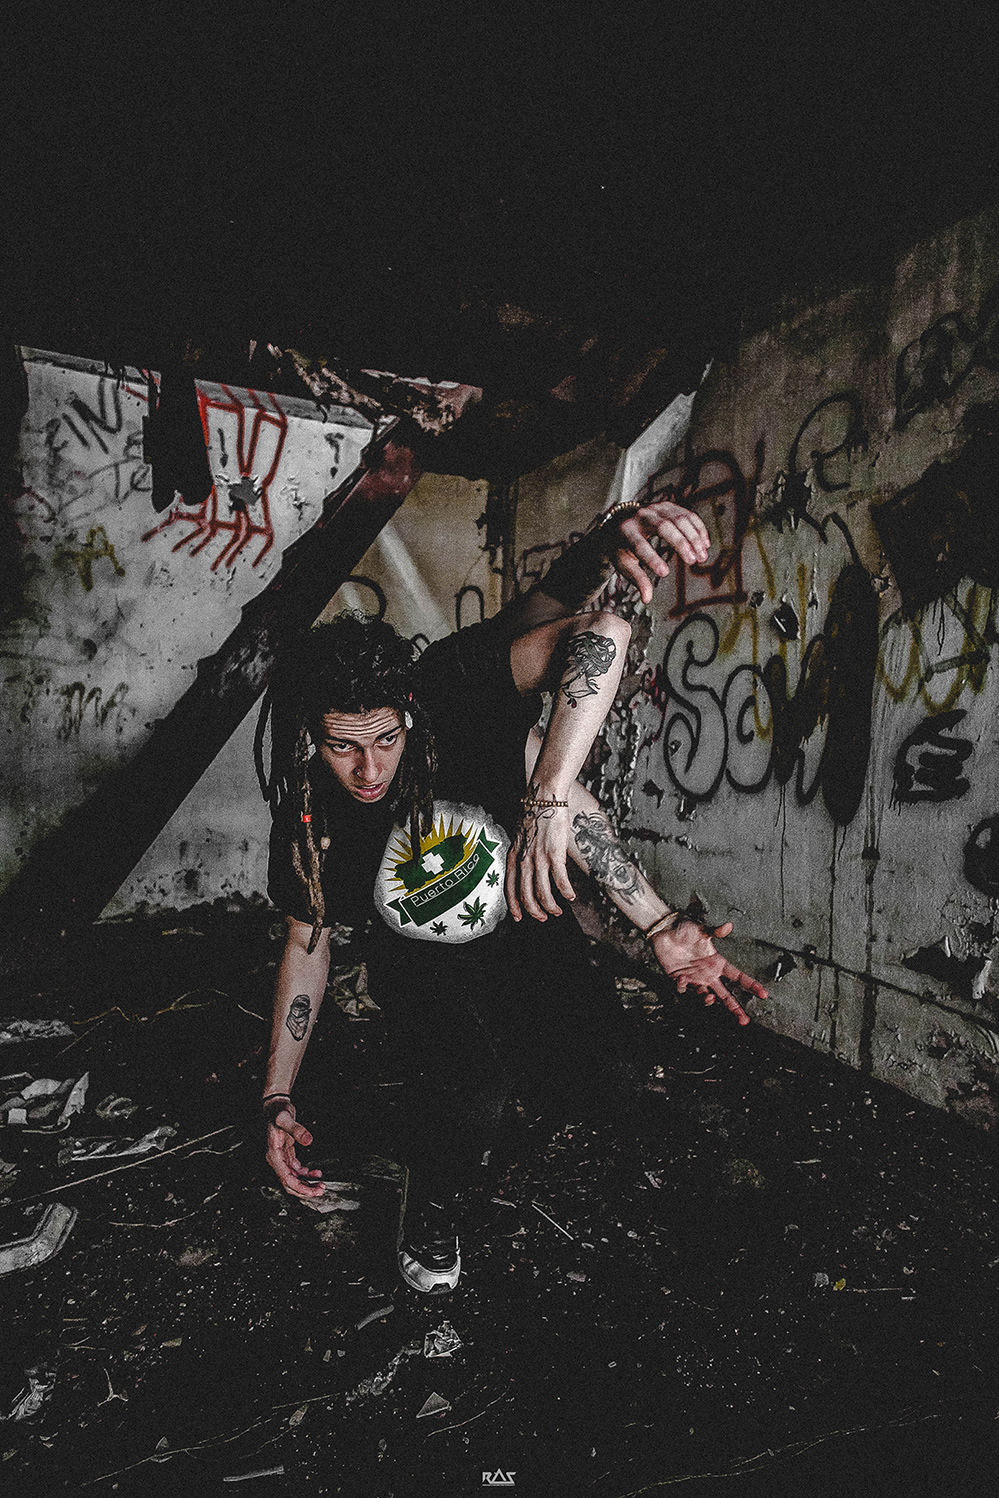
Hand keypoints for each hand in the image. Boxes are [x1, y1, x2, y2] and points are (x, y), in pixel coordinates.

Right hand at [263, 1098, 324, 1198]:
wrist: (275, 1106)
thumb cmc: (277, 1112)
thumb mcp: (285, 1118)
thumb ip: (297, 1129)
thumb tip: (309, 1141)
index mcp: (274, 1155)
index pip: (286, 1178)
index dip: (300, 1187)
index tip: (313, 1191)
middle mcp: (276, 1159)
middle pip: (289, 1183)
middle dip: (304, 1190)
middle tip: (320, 1190)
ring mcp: (281, 1158)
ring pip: (293, 1178)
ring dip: (306, 1183)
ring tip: (321, 1184)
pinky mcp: (287, 1154)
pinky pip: (296, 1170)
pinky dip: (306, 1174)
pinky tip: (316, 1173)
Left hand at [505, 803, 574, 921]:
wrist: (543, 798)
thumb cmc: (533, 816)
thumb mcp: (519, 837)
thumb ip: (521, 853)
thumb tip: (526, 867)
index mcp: (513, 856)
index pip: (509, 888)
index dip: (514, 905)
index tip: (519, 917)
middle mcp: (523, 860)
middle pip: (525, 894)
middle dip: (534, 910)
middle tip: (542, 918)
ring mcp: (538, 858)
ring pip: (542, 892)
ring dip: (550, 906)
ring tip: (557, 911)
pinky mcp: (554, 854)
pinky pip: (559, 879)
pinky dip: (565, 891)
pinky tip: (570, 897)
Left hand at [611, 500, 711, 603]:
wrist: (622, 521)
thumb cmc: (623, 547)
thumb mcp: (625, 563)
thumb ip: (637, 579)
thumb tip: (646, 599)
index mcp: (626, 531)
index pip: (639, 545)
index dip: (652, 559)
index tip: (665, 574)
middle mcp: (641, 515)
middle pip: (663, 527)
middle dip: (680, 544)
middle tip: (693, 562)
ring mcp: (656, 508)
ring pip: (679, 519)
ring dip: (694, 538)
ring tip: (702, 557)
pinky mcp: (669, 506)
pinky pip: (688, 515)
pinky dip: (698, 529)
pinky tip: (705, 544)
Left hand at [650, 919, 767, 1025]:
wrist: (665, 930)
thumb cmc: (685, 929)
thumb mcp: (702, 931)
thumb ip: (716, 931)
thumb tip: (729, 925)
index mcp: (717, 963)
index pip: (738, 977)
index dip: (751, 985)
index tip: (764, 994)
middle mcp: (708, 974)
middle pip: (725, 995)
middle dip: (735, 1008)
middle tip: (744, 1021)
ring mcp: (695, 979)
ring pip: (706, 996)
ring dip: (708, 999)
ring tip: (709, 997)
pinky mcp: (680, 979)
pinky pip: (684, 988)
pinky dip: (684, 986)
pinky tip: (683, 977)